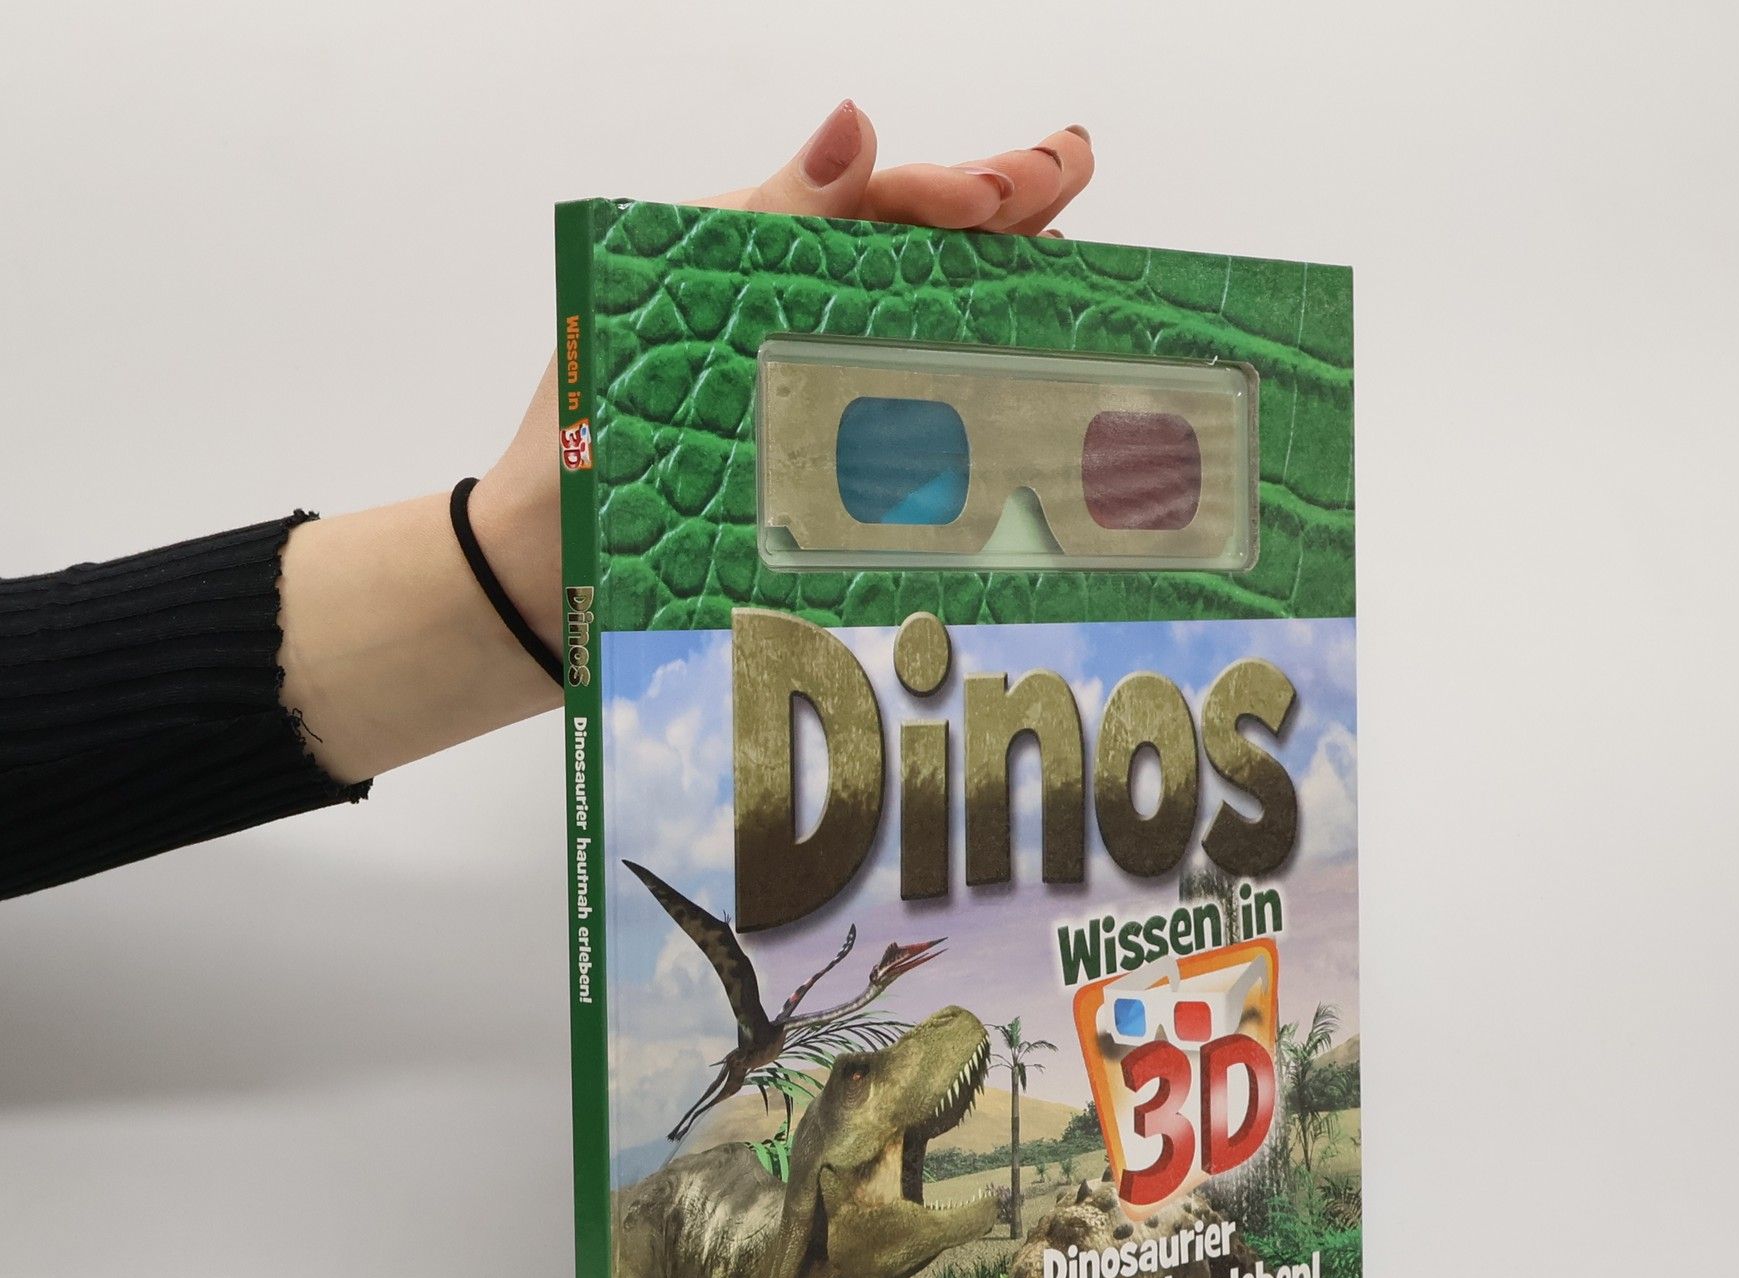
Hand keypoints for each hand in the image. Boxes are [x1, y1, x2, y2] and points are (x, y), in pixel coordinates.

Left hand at [470, 104, 1096, 653]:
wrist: (553, 584)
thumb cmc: (587, 444)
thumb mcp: (671, 305)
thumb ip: (770, 220)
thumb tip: (856, 122)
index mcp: (765, 263)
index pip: (883, 202)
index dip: (963, 184)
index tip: (1022, 185)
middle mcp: (805, 326)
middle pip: (925, 256)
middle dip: (1005, 214)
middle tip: (1074, 175)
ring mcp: (822, 404)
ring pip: (934, 335)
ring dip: (1006, 298)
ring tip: (1070, 262)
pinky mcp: (830, 484)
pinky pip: (920, 434)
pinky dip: (978, 405)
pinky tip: (1031, 395)